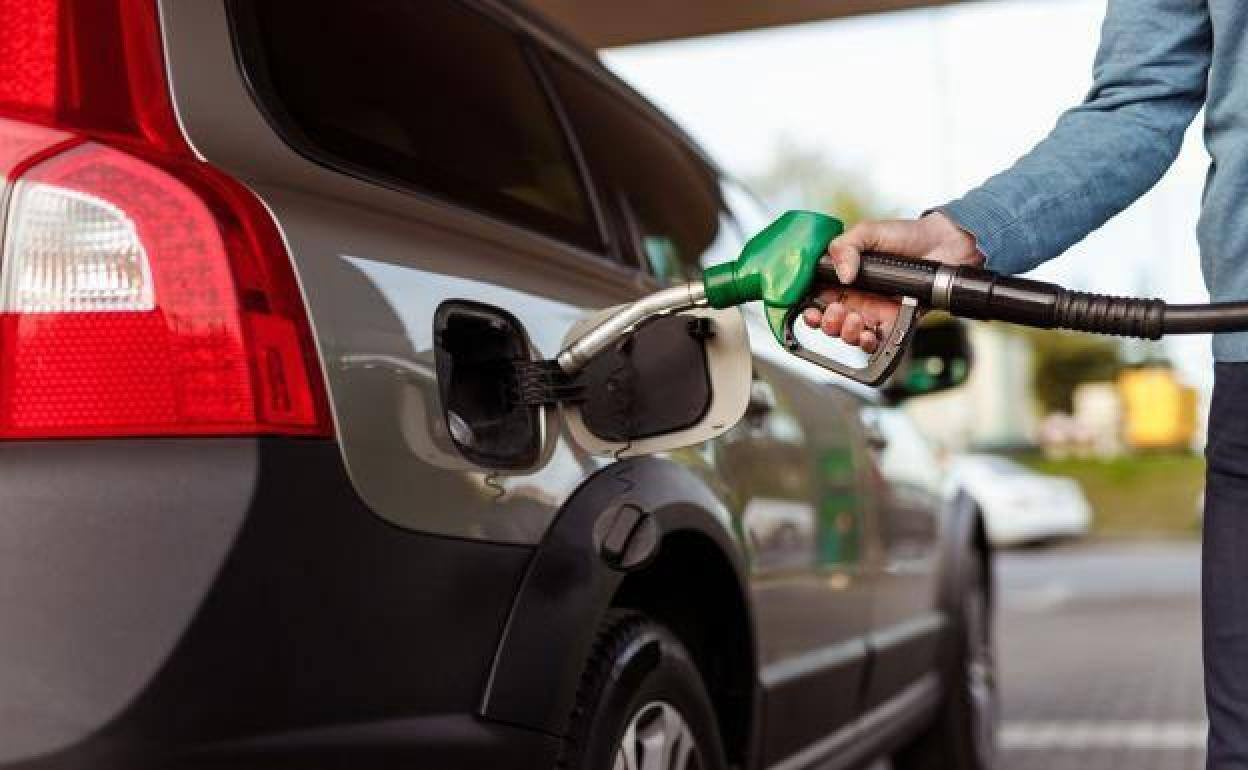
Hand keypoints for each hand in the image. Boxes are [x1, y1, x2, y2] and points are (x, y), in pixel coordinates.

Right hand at [802, 211, 982, 351]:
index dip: (810, 309)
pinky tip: (870, 334)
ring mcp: (875, 312)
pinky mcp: (894, 322)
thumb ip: (846, 247)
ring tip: (856, 319)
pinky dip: (869, 343)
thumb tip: (842, 275)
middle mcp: (856, 298)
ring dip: (847, 333)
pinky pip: (877, 342)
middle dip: (829, 323)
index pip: (817, 299)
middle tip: (838, 311)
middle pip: (830, 322)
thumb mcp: (868, 232)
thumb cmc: (906, 235)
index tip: (810, 310)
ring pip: (850, 335)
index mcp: (844, 278)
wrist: (943, 244)